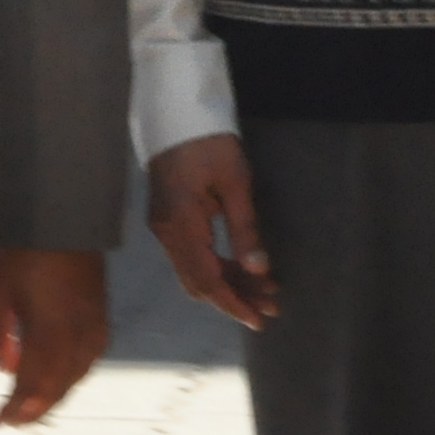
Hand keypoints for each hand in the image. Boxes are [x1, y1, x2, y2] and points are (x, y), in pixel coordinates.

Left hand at [0, 248, 108, 423]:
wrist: (63, 220)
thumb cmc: (23, 252)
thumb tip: (4, 367)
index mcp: (50, 332)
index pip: (32, 386)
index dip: (15, 409)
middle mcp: (77, 337)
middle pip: (56, 389)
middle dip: (32, 409)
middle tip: (11, 420)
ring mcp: (94, 329)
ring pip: (73, 378)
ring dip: (50, 394)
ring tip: (27, 402)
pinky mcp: (102, 320)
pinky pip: (86, 362)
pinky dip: (67, 376)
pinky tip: (53, 376)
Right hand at [144, 134, 274, 329]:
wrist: (177, 115)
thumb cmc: (210, 143)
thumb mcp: (235, 184)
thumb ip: (245, 230)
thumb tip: (258, 269)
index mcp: (181, 224)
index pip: (207, 279)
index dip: (233, 303)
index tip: (258, 318)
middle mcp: (166, 232)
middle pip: (199, 282)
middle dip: (234, 297)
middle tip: (271, 305)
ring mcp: (164, 228)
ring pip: (195, 271)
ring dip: (228, 284)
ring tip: (265, 290)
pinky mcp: (169, 221)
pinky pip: (192, 256)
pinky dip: (217, 267)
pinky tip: (244, 269)